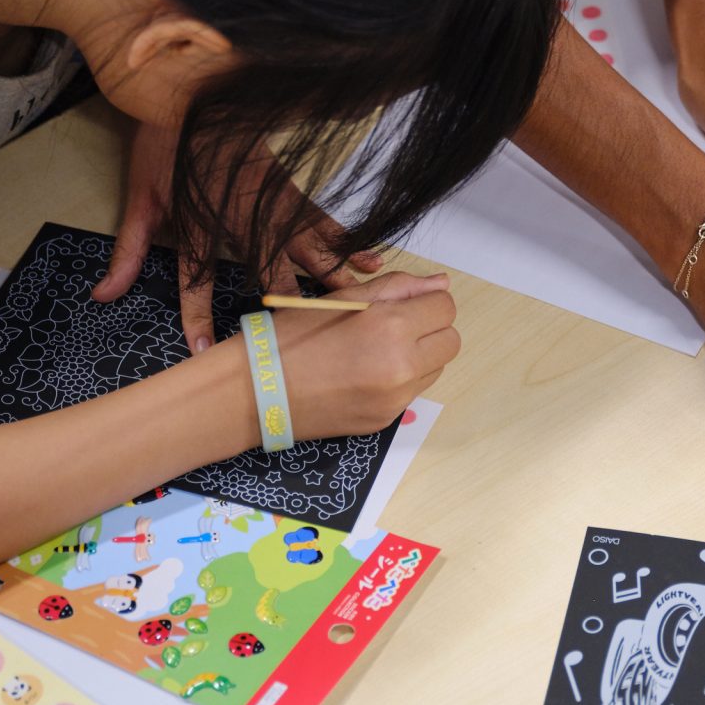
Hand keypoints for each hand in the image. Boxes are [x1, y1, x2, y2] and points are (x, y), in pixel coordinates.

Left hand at [92, 122, 382, 352]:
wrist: (193, 89)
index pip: (197, 280)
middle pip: (271, 269)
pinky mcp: (290, 188)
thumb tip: (103, 294)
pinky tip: (369, 257)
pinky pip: (322, 219)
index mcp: (200, 222)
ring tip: (358, 301)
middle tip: (315, 336)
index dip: (197, 315)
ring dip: (333, 276)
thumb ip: (128, 250)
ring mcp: (272, 202)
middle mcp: (242, 218)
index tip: (203, 349)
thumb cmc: (164, 145)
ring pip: (307, 247)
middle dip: (292, 304)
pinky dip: (346, 240)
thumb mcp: (139, 197)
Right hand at [250, 272, 458, 439]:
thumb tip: (442, 283)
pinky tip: (365, 375)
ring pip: (435, 369)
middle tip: (394, 328)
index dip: (425, 303)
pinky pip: (412, 393)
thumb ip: (399, 287)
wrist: (254, 392)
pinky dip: (399, 381)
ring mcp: (395, 398)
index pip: (445, 307)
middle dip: (429, 330)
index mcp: (392, 327)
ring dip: (418, 356)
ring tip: (376, 351)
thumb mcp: (344, 297)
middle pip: (450, 341)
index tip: (403, 306)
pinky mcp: (385, 420)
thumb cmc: (293, 335)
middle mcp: (401, 366)